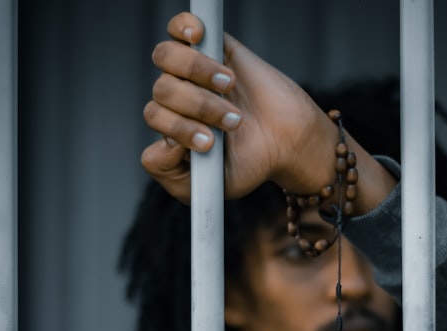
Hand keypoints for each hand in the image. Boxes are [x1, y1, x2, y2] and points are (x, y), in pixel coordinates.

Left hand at [141, 12, 344, 201]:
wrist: (291, 142)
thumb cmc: (252, 164)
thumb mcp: (212, 188)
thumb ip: (175, 179)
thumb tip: (164, 143)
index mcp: (173, 129)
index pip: (155, 118)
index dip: (177, 130)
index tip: (209, 144)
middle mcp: (178, 100)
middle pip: (162, 91)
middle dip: (199, 107)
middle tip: (234, 121)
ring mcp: (192, 73)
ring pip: (166, 59)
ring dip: (196, 73)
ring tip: (228, 86)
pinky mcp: (213, 48)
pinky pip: (179, 28)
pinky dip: (182, 27)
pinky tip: (196, 36)